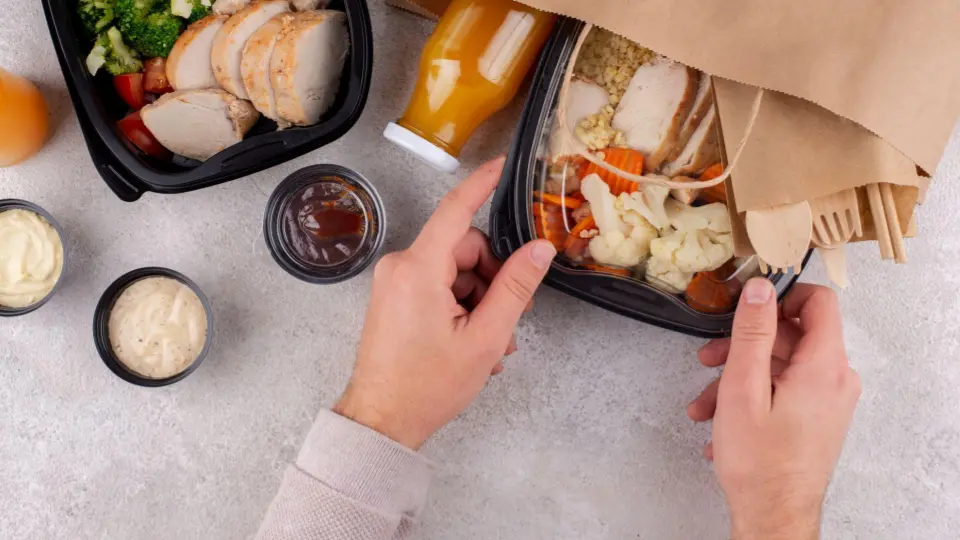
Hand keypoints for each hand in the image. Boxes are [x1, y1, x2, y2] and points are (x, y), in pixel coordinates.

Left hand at [333, 157, 557, 448]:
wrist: (380, 422)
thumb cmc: (426, 387)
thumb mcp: (485, 338)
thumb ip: (515, 287)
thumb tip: (540, 249)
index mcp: (418, 269)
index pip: (456, 210)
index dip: (482, 184)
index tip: (502, 164)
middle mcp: (400, 266)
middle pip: (463, 248)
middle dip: (493, 277)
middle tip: (511, 318)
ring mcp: (394, 282)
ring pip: (454, 270)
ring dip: (480, 299)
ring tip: (493, 343)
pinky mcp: (394, 297)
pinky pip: (437, 286)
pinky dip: (461, 307)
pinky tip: (474, 342)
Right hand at [688, 280, 860, 539]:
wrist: (773, 516)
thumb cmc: (760, 462)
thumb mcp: (744, 386)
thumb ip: (753, 332)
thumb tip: (760, 288)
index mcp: (825, 366)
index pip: (819, 302)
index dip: (783, 295)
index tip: (749, 304)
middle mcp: (835, 380)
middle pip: (792, 336)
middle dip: (744, 344)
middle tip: (709, 358)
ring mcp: (829, 401)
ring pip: (782, 367)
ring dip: (739, 377)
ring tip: (705, 403)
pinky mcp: (819, 418)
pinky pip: (786, 391)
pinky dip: (752, 397)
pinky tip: (722, 421)